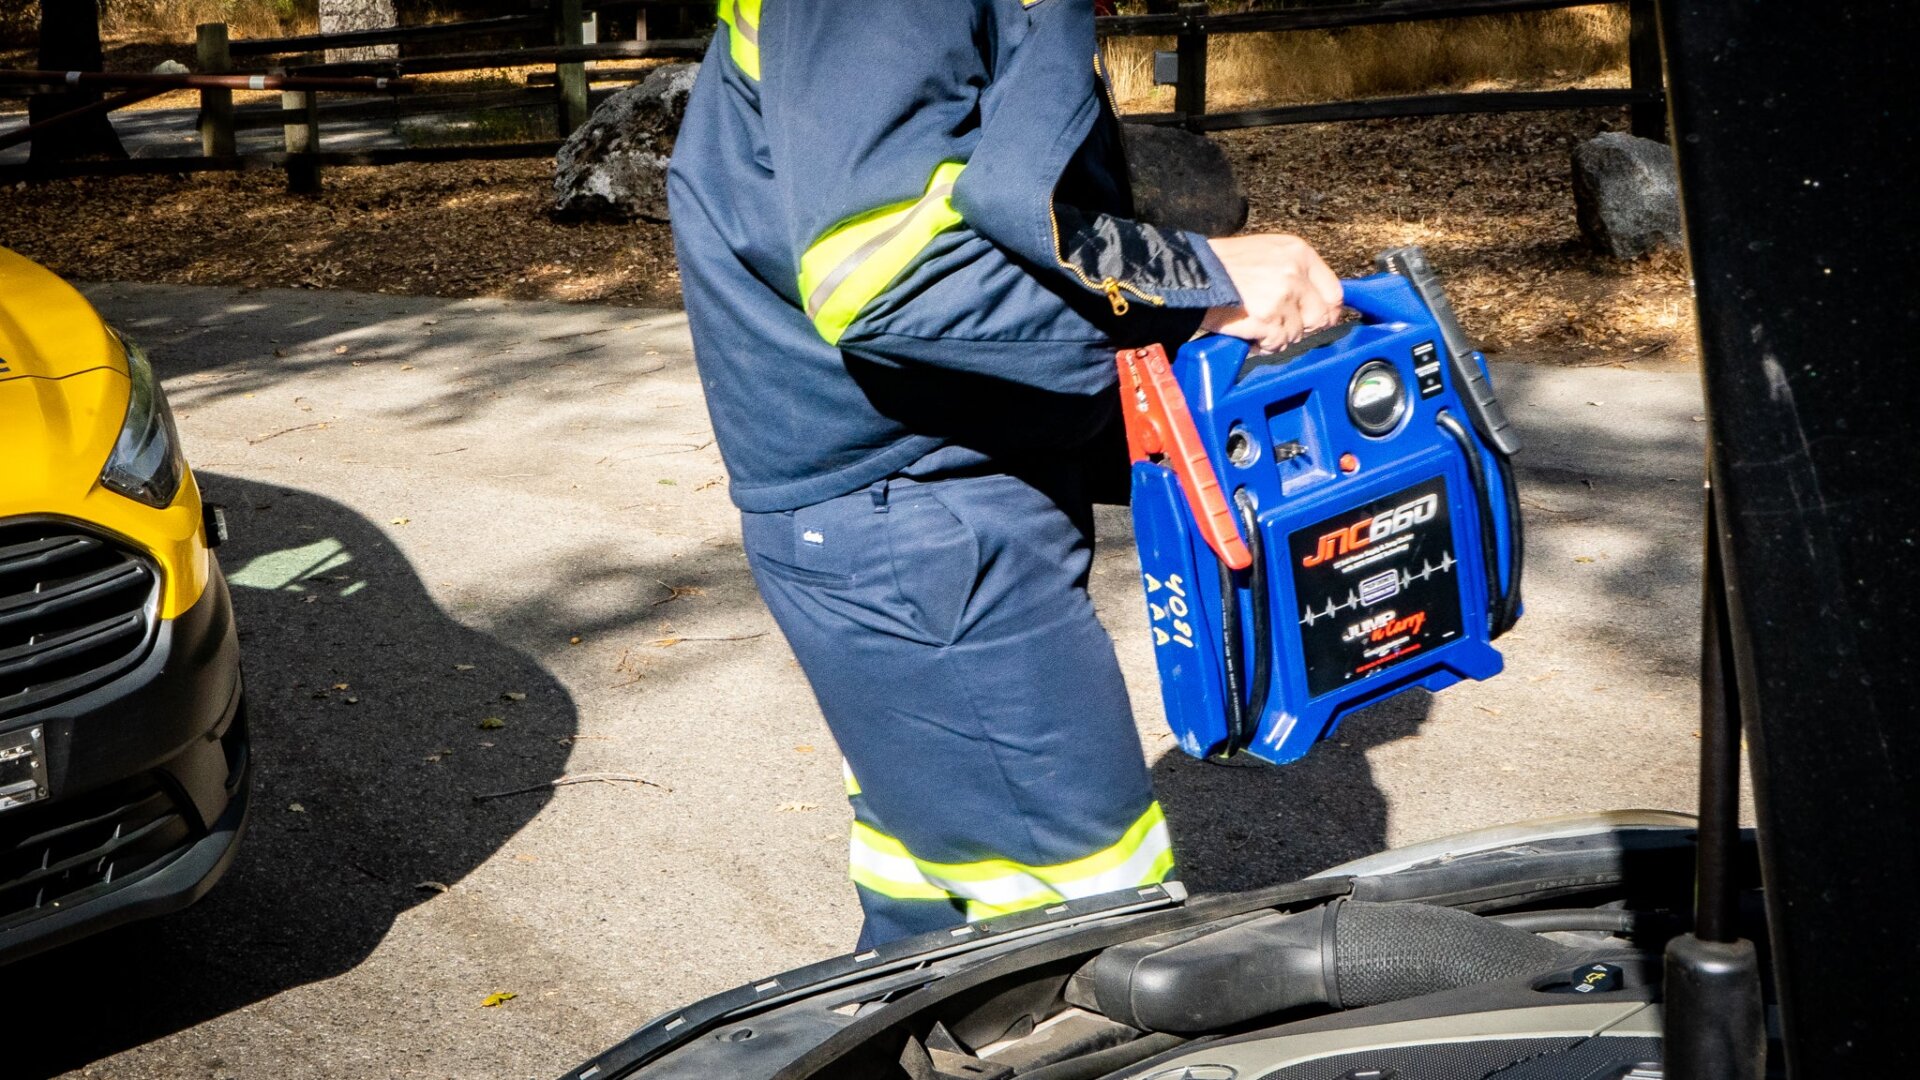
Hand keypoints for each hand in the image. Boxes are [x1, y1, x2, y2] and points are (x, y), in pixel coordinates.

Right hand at [1200, 234, 1343, 351]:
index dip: (1327, 311)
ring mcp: (1282, 296)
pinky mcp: (1267, 318)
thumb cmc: (1223, 264)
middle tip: (1279, 325)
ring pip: (1297, 334)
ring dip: (1277, 336)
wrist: (1192, 272)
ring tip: (1255, 323)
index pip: (1334, 291)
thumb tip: (1316, 301)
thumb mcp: (1268, 253)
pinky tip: (1249, 331)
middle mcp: (1295, 273)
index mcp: (1299, 253)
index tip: (1319, 320)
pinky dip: (1262, 344)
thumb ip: (1296, 272)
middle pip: (1321, 317)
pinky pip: (1277, 343)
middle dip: (1301, 327)